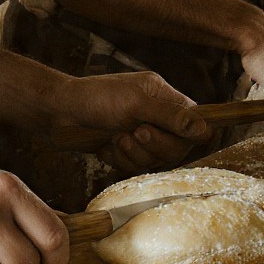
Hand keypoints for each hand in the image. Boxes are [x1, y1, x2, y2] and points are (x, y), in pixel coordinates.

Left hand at [39, 70, 210, 173]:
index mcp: (163, 96)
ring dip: (136, 154)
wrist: (58, 114)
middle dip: (155, 145)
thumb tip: (205, 128)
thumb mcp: (136, 103)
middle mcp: (156, 115)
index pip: (195, 121)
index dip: (188, 134)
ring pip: (156, 160)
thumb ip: (171, 116)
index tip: (169, 135)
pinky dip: (122, 160)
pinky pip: (137, 167)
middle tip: (135, 133)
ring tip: (117, 138)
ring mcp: (141, 133)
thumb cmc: (96, 99)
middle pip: (178, 146)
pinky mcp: (126, 150)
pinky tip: (107, 147)